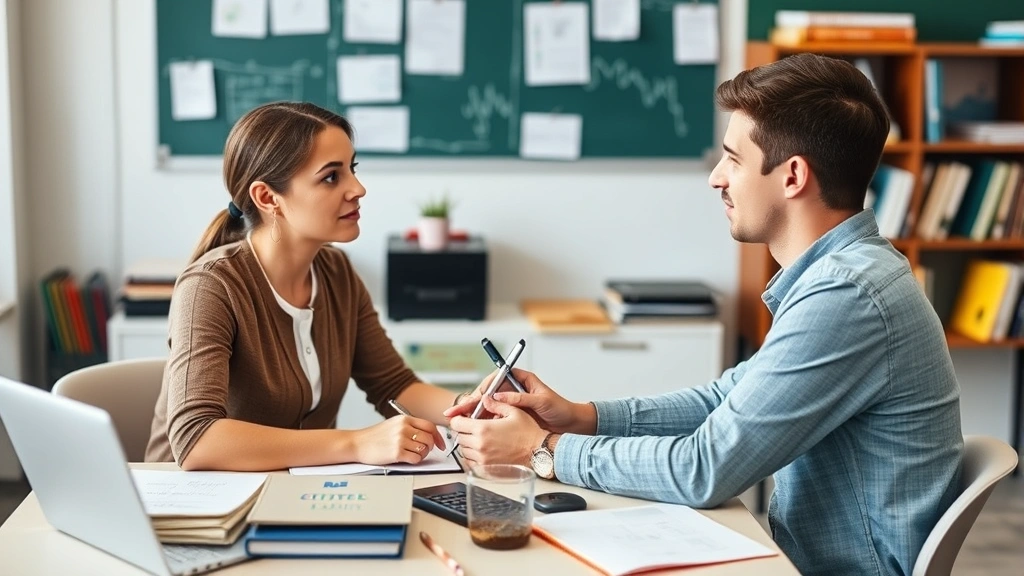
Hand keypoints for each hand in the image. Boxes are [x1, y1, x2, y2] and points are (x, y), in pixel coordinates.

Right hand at [351, 416, 445, 464]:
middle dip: (430, 448)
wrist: (357, 443)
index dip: (438, 437)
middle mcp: (404, 428)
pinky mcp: (396, 452)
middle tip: (423, 452)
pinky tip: (406, 459)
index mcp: (404, 419)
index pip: (430, 426)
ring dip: (422, 455)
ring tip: (412, 455)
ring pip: (424, 449)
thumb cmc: (374, 436)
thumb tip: (429, 436)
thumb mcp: (393, 424)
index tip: (440, 445)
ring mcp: (400, 440)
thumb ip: (410, 427)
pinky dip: (414, 461)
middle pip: (429, 438)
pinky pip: (416, 459)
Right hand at [446, 368, 592, 433]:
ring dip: (472, 416)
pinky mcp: (512, 417)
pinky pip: (493, 418)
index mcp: (520, 379)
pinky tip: (473, 431)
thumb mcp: (541, 401)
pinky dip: (482, 424)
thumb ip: (520, 398)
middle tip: (454, 413)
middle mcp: (513, 390)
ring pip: (486, 408)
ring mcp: (511, 404)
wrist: (571, 424)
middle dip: (469, 404)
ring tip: (458, 423)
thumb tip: (499, 397)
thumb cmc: (560, 408)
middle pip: (486, 395)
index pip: (494, 381)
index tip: (472, 399)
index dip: (481, 390)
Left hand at [449, 396, 546, 467]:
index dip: (458, 419)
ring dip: (468, 444)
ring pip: (463, 451)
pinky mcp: (486, 470)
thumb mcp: (514, 411)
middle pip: (458, 437)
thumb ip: (496, 404)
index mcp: (483, 429)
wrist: (538, 452)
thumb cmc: (529, 434)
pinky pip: (470, 463)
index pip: (456, 423)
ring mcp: (482, 459)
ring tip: (481, 439)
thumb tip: (485, 399)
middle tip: (474, 428)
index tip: (463, 419)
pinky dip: (473, 457)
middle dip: (464, 431)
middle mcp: (480, 445)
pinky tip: (483, 451)